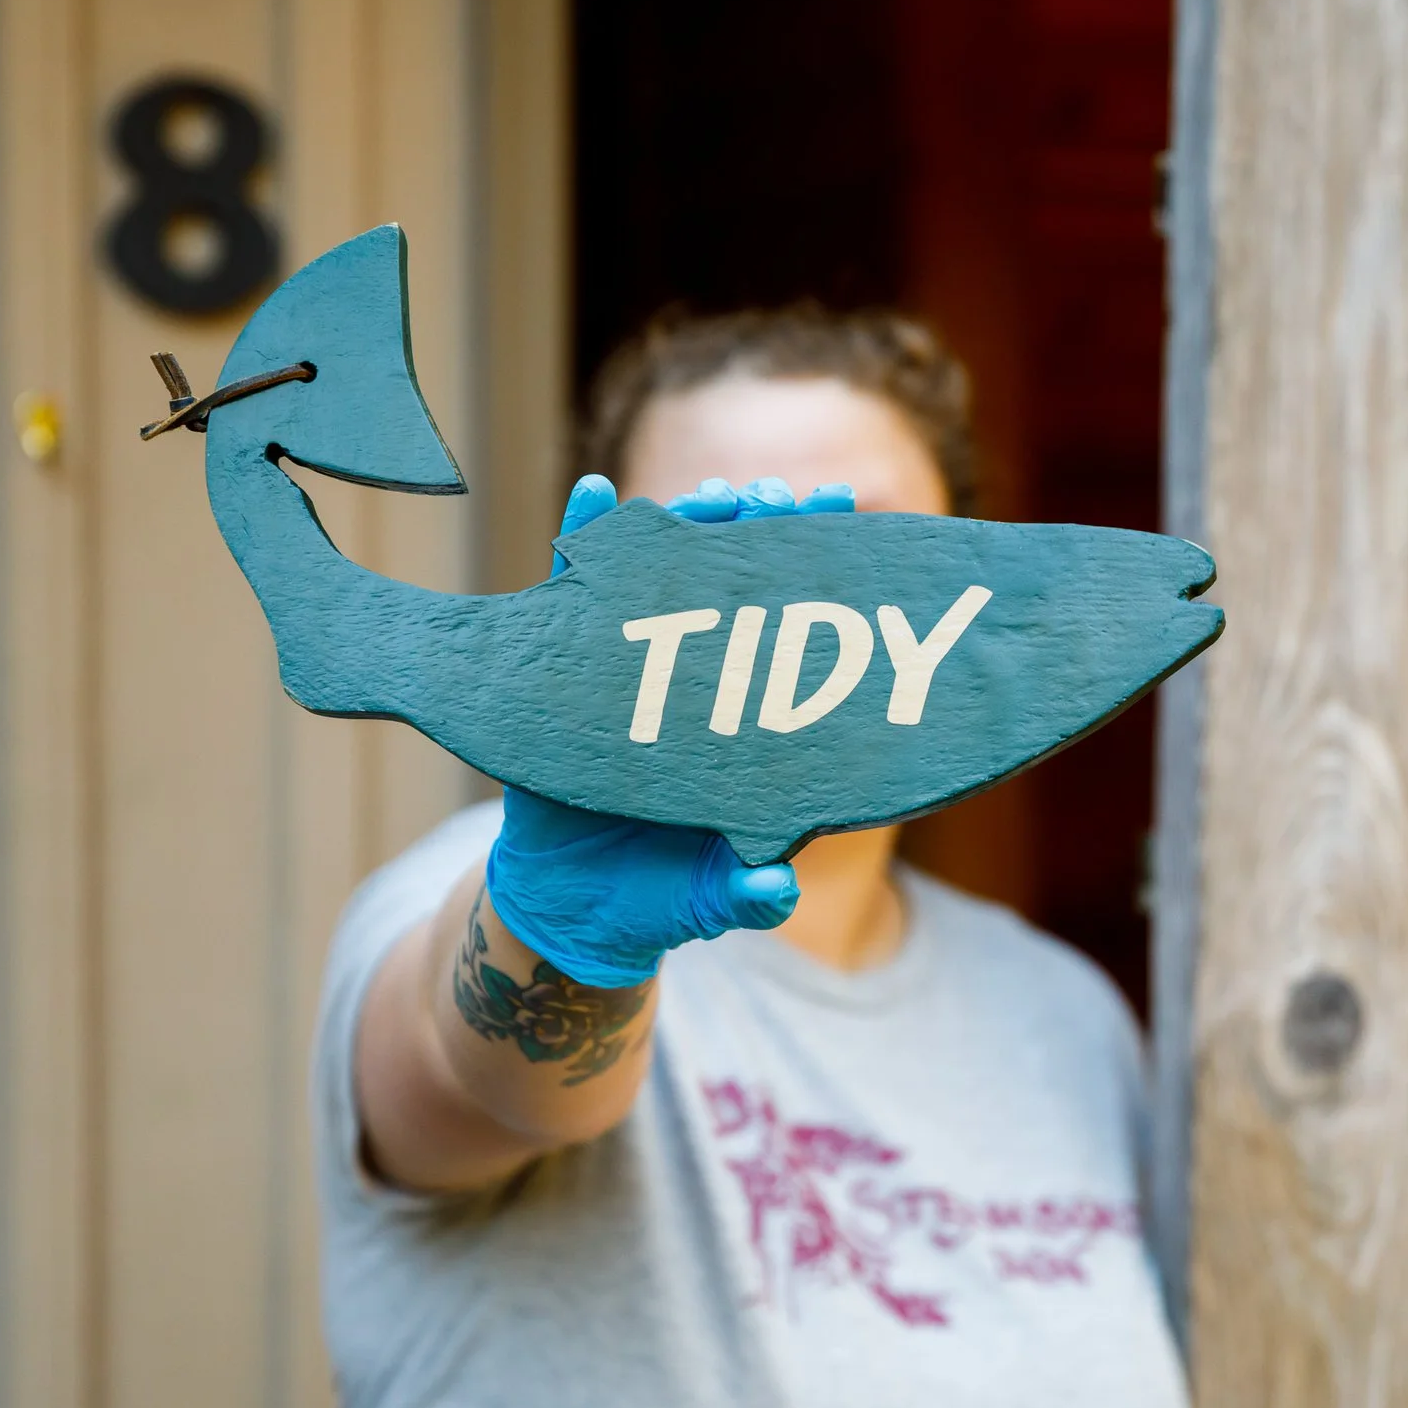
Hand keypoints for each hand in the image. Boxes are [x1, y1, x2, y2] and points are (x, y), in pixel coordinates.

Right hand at [486, 473, 855, 987]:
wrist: (576, 912)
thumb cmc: (658, 897)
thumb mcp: (705, 898)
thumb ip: (741, 894)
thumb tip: (776, 891)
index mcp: (741, 724)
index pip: (784, 634)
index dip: (814, 577)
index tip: (843, 521)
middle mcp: (691, 684)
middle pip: (726, 589)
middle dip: (751, 535)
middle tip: (773, 495)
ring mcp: (628, 672)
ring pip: (658, 580)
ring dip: (682, 529)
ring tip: (710, 497)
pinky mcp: (564, 677)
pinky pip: (572, 601)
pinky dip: (579, 544)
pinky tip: (594, 494)